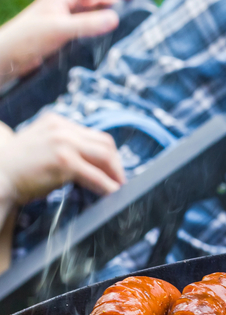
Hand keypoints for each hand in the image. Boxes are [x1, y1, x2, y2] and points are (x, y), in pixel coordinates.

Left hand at [0, 0, 139, 83]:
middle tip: (135, 3)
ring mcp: (59, 18)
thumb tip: (116, 18)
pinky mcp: (58, 32)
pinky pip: (83, 24)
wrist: (6, 56)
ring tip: (125, 16)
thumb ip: (88, 24)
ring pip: (88, 11)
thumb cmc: (28, 39)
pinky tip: (104, 33)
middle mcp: (61, 4)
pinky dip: (97, 25)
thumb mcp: (60, 29)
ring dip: (106, 11)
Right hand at [0, 113, 126, 206]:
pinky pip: (95, 175)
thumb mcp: (41, 144)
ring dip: (115, 173)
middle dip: (116, 163)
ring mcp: (63, 143)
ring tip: (118, 186)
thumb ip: (63, 145)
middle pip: (104, 143)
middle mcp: (62, 128)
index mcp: (56, 121)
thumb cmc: (18, 167)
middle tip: (120, 179)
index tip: (113, 167)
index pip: (92, 135)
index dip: (107, 153)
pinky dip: (107, 185)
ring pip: (104, 156)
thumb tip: (93, 161)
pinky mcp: (65, 161)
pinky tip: (112, 193)